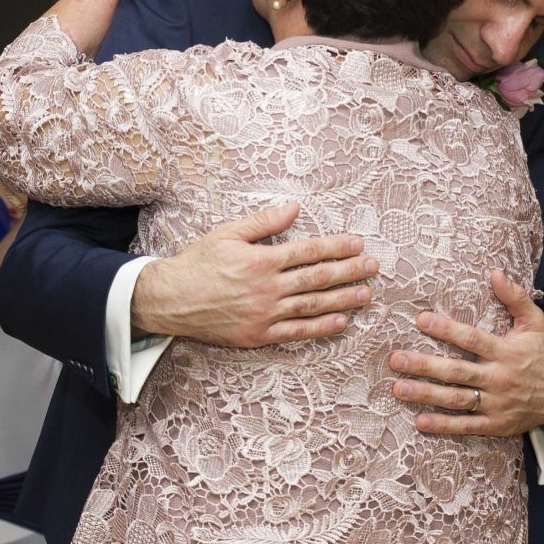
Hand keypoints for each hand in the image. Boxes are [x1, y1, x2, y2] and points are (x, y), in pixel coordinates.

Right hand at [130, 202, 377, 346]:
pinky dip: (321, 327)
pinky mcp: (259, 335)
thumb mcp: (227, 233)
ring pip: (313, 305)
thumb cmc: (198, 263)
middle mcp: (267, 288)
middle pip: (318, 278)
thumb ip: (263, 222)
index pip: (309, 251)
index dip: (336, 247)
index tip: (358, 243)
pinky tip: (341, 322)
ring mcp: (265, 314)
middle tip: (373, 266)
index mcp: (261, 259)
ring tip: (366, 294)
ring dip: (343, 299)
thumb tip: (294, 208)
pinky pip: (297, 332)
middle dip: (349, 271)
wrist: (170, 300)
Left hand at [389, 269, 543, 437]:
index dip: (447, 329)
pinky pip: (467, 426)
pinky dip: (444, 426)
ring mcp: (497, 404)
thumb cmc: (541, 352)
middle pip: (457, 371)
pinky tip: (420, 421)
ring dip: (426, 395)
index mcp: (506, 352)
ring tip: (399, 388)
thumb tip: (496, 272)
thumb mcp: (534, 322)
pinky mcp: (497, 425)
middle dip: (424, 365)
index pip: (472, 339)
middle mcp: (499, 378)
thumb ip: (515, 297)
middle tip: (396, 359)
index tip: (420, 320)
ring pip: (457, 399)